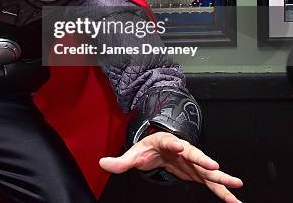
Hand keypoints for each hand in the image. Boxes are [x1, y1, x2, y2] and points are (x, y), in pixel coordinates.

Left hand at [99, 132, 243, 202]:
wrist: (161, 148)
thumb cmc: (149, 149)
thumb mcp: (134, 154)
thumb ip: (120, 160)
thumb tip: (102, 163)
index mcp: (166, 142)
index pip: (169, 142)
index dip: (174, 143)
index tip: (178, 145)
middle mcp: (183, 150)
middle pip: (194, 154)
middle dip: (203, 160)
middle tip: (214, 166)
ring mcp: (193, 163)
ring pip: (209, 170)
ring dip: (222, 177)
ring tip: (236, 184)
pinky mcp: (199, 174)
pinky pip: (213, 184)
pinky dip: (225, 192)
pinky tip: (235, 201)